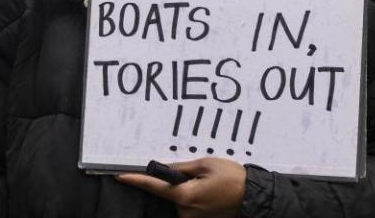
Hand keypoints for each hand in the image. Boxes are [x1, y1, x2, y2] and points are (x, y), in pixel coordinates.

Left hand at [116, 157, 245, 217]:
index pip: (155, 187)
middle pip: (172, 193)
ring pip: (182, 199)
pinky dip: (198, 198)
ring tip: (213, 184)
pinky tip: (213, 192)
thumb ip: (182, 167)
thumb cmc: (232, 178)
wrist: (254, 197)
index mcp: (185, 195)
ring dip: (191, 190)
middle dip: (181, 182)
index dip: (136, 180)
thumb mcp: (207, 164)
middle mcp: (185, 211)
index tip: (121, 176)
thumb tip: (166, 169)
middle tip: (204, 175)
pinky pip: (191, 206)